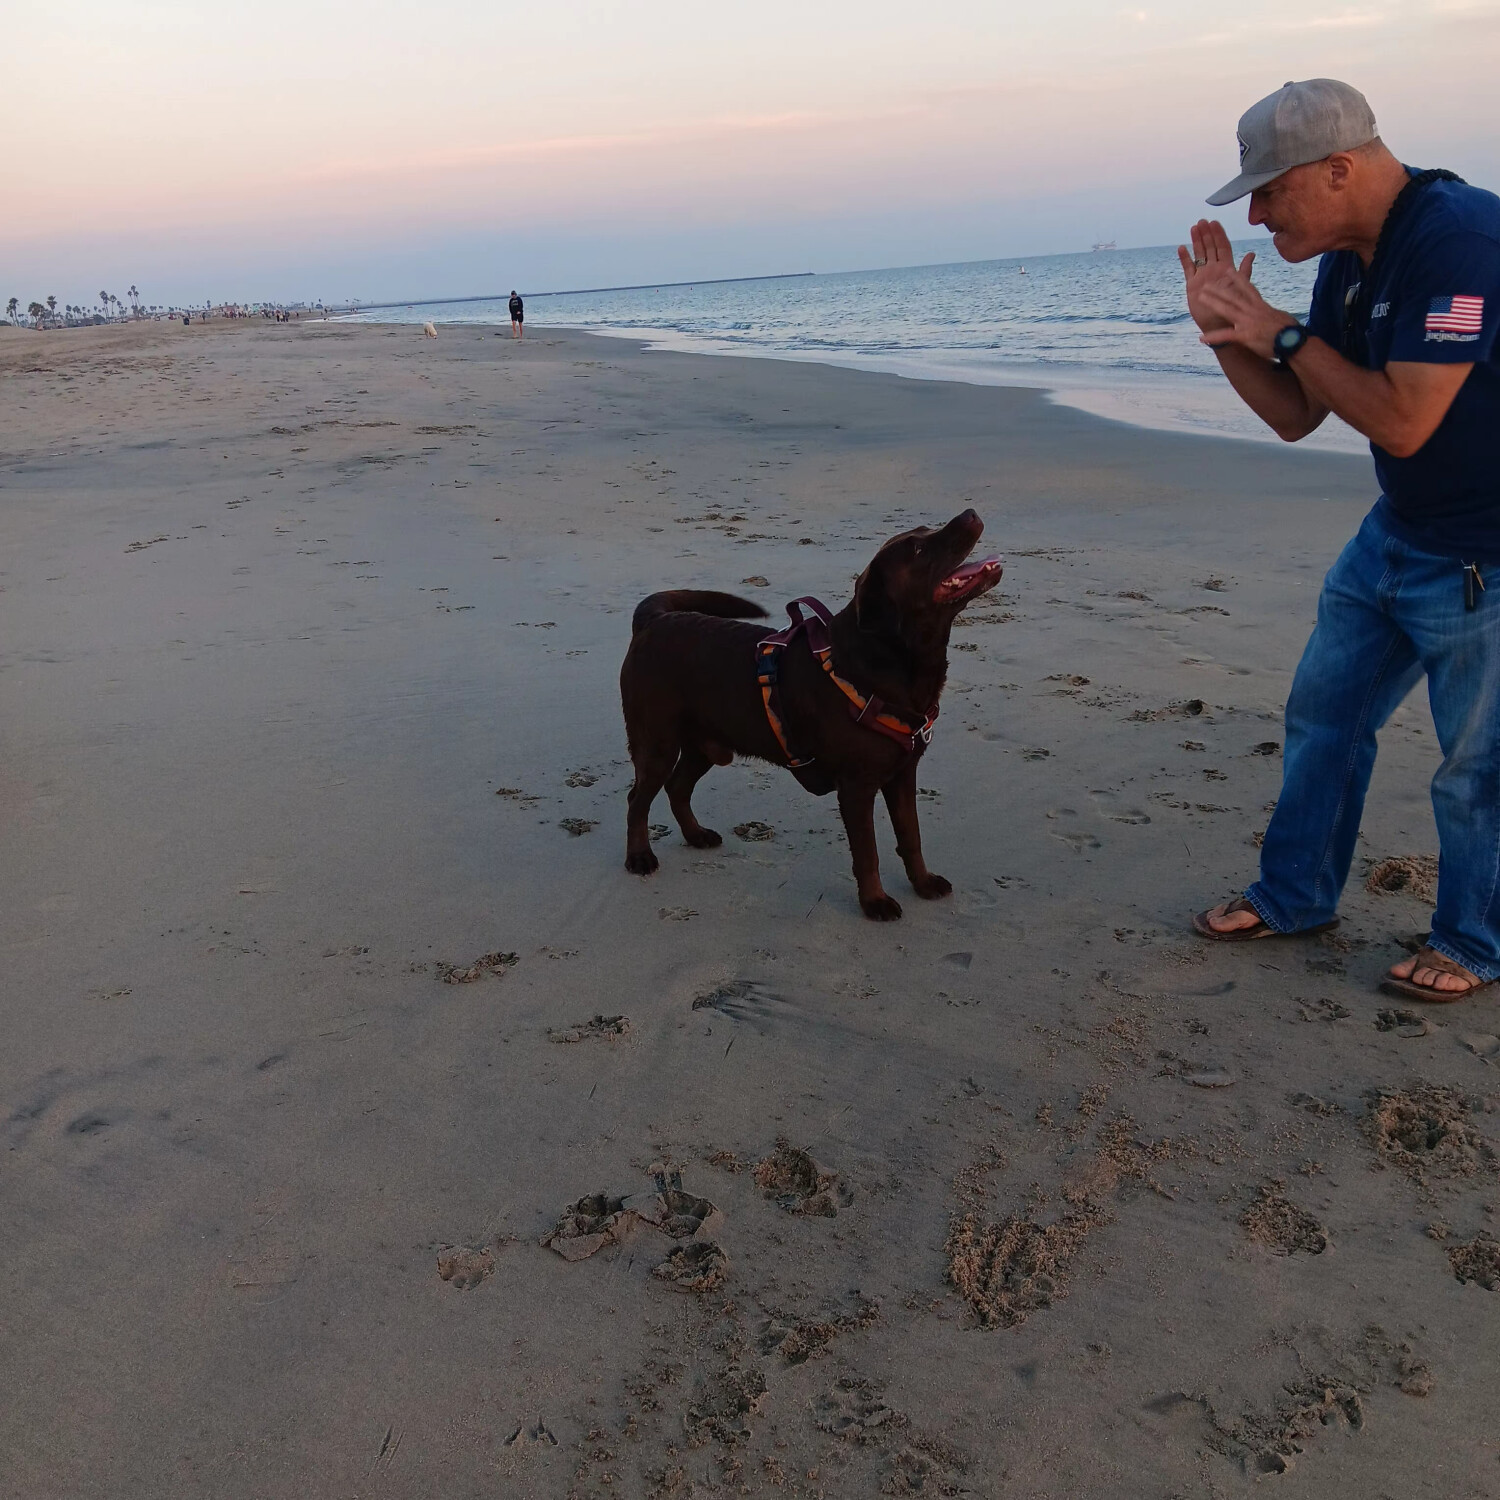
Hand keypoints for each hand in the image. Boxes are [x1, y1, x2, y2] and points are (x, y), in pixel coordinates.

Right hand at [1178, 219, 1255, 333]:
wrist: (1221, 324)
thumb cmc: (1234, 307)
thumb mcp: (1241, 286)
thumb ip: (1244, 270)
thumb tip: (1251, 254)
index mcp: (1226, 268)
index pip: (1222, 247)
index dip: (1219, 235)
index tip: (1215, 222)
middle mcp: (1214, 269)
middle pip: (1210, 247)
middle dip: (1206, 234)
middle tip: (1202, 221)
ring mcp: (1203, 275)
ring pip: (1199, 254)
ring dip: (1196, 242)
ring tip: (1193, 228)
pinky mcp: (1192, 284)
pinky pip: (1188, 268)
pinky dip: (1185, 258)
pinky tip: (1182, 248)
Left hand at [1196, 269, 1295, 360]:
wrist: (1294, 342)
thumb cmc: (1291, 332)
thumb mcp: (1280, 317)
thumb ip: (1270, 314)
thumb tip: (1271, 313)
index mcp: (1262, 306)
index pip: (1248, 289)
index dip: (1238, 279)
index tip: (1229, 270)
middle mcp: (1254, 311)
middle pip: (1234, 296)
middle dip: (1219, 289)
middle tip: (1206, 283)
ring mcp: (1248, 322)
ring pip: (1227, 309)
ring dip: (1213, 303)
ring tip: (1199, 297)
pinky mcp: (1246, 335)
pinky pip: (1226, 336)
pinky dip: (1213, 337)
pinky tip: (1201, 338)